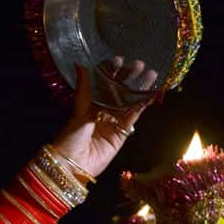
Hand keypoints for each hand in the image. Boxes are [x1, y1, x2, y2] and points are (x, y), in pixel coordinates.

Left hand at [52, 64, 153, 178]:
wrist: (74, 164)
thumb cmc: (71, 136)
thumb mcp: (78, 110)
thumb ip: (84, 89)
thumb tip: (79, 64)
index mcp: (89, 102)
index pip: (102, 82)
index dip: (111, 71)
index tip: (120, 59)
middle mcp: (102, 109)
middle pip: (118, 90)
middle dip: (129, 77)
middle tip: (140, 63)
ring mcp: (113, 121)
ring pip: (129, 101)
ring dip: (139, 88)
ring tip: (151, 74)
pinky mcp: (122, 133)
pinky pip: (134, 116)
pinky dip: (143, 105)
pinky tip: (152, 93)